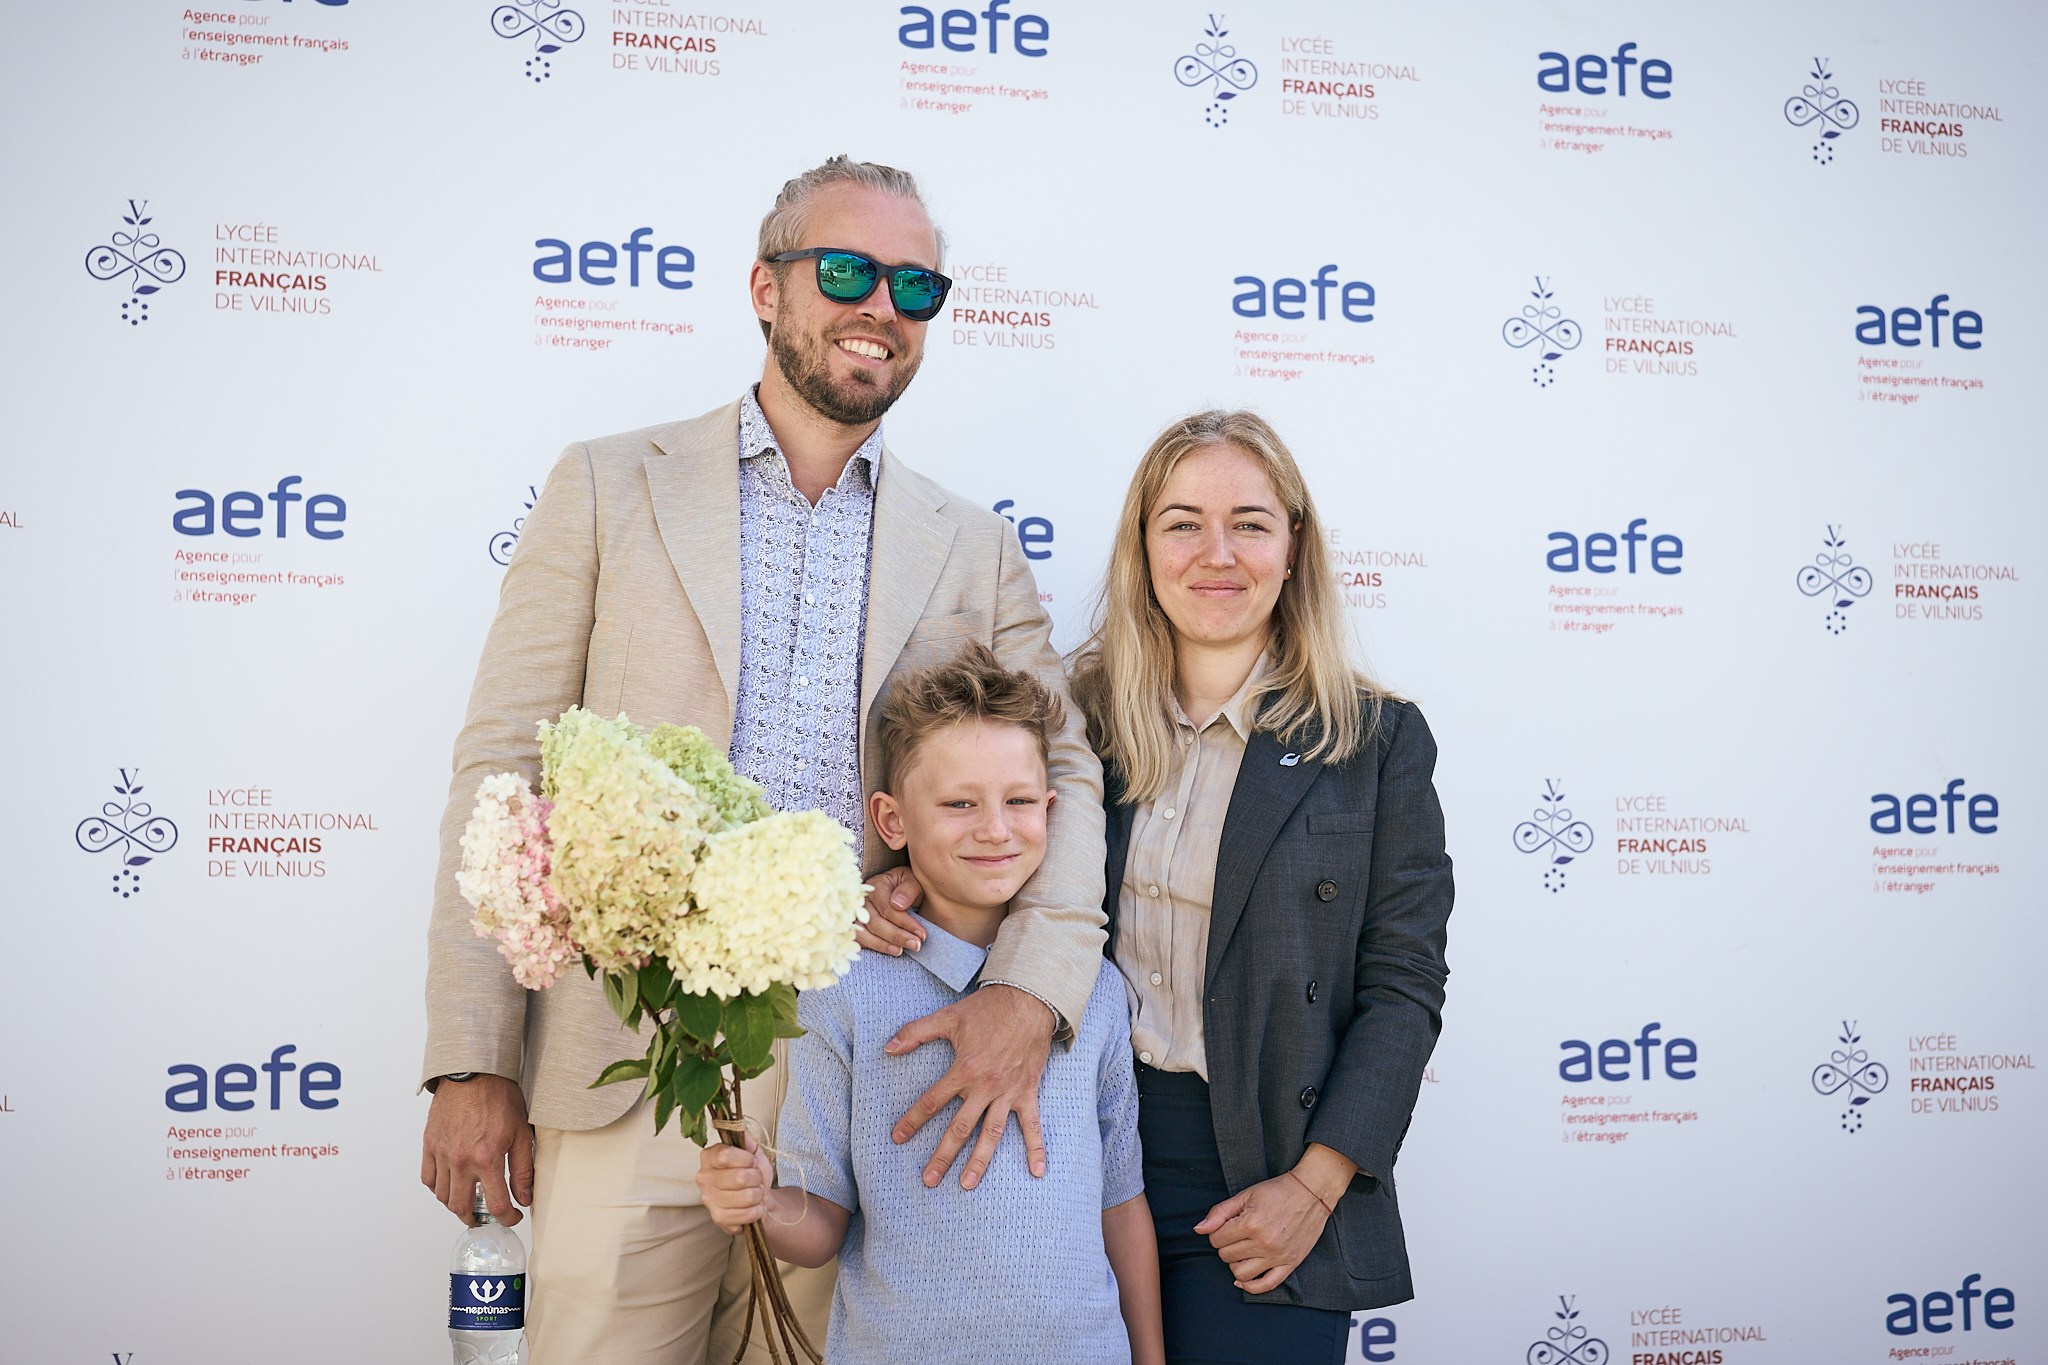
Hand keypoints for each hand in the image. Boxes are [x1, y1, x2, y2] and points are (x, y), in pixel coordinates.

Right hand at [420, 1073, 532, 1225]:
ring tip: (469, 1202)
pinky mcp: (429, 1145)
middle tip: (486, 1218)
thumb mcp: (521, 1133)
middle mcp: (460, 1161)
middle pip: (462, 1207)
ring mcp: (442, 1154)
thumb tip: (525, 1197)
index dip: (508, 1218)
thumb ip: (523, 1169)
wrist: (473, 1072)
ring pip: (443, 1196)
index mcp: (487, 1159)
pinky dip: (438, 1187)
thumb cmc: (498, 1097)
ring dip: (456, 1205)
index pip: (496, 1205)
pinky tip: (450, 1184)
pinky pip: (428, 1178)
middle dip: (477, 1218)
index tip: (513, 1217)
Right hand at [696, 1132, 774, 1234]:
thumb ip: (745, 1138)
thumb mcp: (752, 1151)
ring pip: (746, 1196)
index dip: (746, 1159)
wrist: (759, 1199)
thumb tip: (737, 1123)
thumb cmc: (753, 1174)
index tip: (751, 1161)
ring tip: (754, 1193)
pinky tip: (752, 1207)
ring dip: (757, 1195)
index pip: (726, 1155)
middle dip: (756, 1178)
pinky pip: (746, 1214)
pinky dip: (756, 1210)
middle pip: (739, 1177)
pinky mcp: (718, 1218)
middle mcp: (703, 1177)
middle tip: (755, 1179)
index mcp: (709, 1157)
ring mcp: (708, 1200)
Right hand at [855, 865, 926, 955]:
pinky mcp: (855, 927)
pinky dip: (873, 947)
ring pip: (864, 933)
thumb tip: (898, 904)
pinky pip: (859, 940)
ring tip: (901, 951)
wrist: (896, 890)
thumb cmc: (905, 886)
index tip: (922, 934)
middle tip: (916, 945)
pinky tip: (888, 951)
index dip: (905, 923)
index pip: (887, 908)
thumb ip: (908, 889)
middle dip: (897, 936)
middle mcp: (862, 900)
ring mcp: (855, 914)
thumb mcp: (912, 881)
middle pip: (875, 923)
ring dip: (883, 945)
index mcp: (876, 886)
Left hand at [886, 984, 1053, 1187]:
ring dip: (979, 1161)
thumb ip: (915, 1032)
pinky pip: (1032, 1125)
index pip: (932, 1101)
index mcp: (963, 1070)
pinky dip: (1036, 1148)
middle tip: (929, 1180)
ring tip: (966, 1184)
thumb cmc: (986, 1009)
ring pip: (991, 1134)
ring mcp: (1007, 1093)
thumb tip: (888, 1047)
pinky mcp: (1027, 1093)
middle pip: (959, 1128)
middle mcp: (984, 1087)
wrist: (1028, 1000)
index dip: (912, 1120)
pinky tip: (1036, 1172)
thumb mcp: (948, 1017)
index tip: (898, 1138)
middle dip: (943, 1156)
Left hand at [1193, 1172, 1331, 1293]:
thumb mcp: (1245, 1195)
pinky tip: (1244, 1279)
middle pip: (1226, 1257)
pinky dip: (1251, 1287)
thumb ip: (1219, 1212)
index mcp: (1251, 1223)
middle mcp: (1264, 1243)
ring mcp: (1278, 1256)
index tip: (1226, 1225)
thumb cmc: (1277, 1191)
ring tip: (1242, 1251)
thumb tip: (1199, 1230)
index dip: (1216, 1232)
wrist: (1312, 1193)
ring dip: (1235, 1264)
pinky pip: (1267, 1285)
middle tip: (1235, 1234)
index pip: (1216, 1240)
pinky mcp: (1290, 1264)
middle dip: (1225, 1246)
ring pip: (1241, 1274)